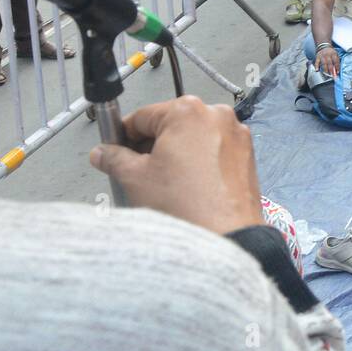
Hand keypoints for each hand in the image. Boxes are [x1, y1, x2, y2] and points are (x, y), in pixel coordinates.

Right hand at [89, 96, 262, 234]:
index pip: (142, 115)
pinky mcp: (247, 156)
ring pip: (194, 138)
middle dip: (151, 146)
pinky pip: (214, 151)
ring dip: (176, 155)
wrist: (225, 239)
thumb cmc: (188, 208)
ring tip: (165, 184)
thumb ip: (114, 158)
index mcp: (188, 111)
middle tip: (137, 170)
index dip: (123, 134)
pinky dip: (199, 163)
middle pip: (170, 125)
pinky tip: (187, 187)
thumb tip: (104, 153)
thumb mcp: (136, 178)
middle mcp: (217, 115)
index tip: (116, 147)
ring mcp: (236, 135)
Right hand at [316, 45, 339, 76]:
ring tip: (327, 74)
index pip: (336, 61)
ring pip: (324, 63)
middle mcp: (328, 55)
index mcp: (333, 54)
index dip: (337, 67)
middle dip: (331, 70)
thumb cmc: (331, 52)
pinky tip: (317, 70)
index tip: (337, 72)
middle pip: (330, 63)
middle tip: (332, 75)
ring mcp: (322, 56)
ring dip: (325, 69)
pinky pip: (317, 62)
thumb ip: (336, 62)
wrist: (324, 45)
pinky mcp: (317, 57)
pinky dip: (316, 66)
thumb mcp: (335, 54)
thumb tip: (336, 70)